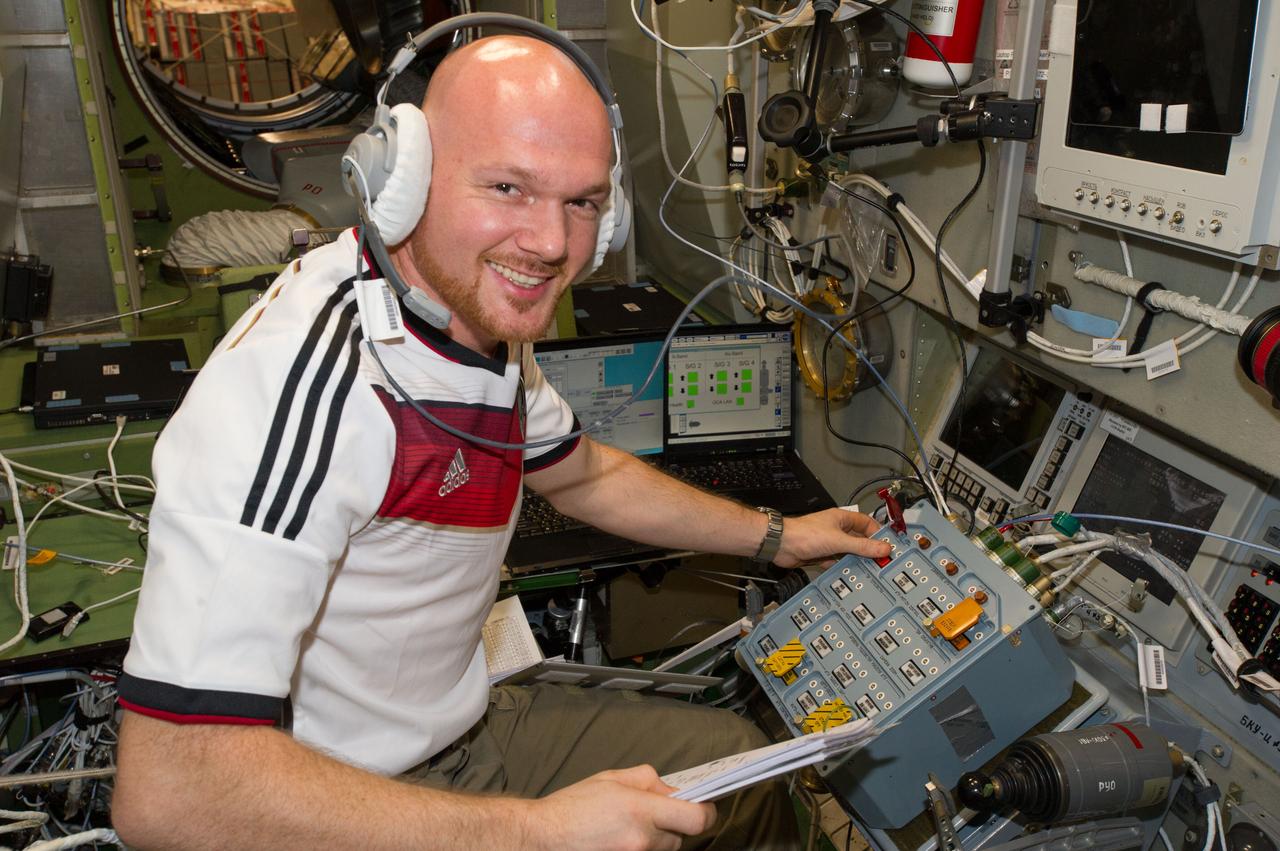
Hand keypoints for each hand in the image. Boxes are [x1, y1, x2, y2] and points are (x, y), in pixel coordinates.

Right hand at [524, 765, 715, 850]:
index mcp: (640, 809)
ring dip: (658, 838)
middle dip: (674, 824)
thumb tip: (671, 789)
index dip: (706, 812)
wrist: (543, 838)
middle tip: (653, 813)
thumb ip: (647, 780)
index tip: (704, 806)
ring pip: (665, 849)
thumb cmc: (572, 806)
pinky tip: (622, 838)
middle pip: (681, 836)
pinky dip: (643, 848)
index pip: (696, 819)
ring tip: (630, 827)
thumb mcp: (610, 778)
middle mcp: (642, 839)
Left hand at [772, 508, 889, 568]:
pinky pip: (837, 562)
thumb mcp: (839, 541)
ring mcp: (829, 542)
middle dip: (869, 550)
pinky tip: (851, 576)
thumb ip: (862, 546)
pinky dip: (843, 568)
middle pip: (858, 539)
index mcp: (842, 519)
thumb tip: (884, 548)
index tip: (888, 546)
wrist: (781, 545)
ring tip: (870, 571)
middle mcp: (836, 529)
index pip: (867, 523)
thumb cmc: (805, 534)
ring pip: (848, 552)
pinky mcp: (821, 555)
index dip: (878, 534)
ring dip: (856, 560)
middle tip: (882, 562)